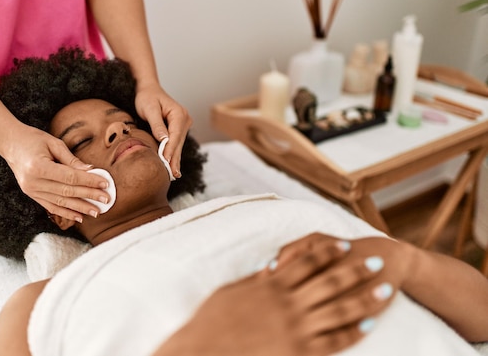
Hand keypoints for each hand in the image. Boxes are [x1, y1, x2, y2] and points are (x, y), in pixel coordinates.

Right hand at [1, 123, 111, 222]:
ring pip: (60, 202)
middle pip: (67, 192)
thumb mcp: (53, 143)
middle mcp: (33, 182)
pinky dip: (66, 212)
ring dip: (80, 208)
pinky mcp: (31, 194)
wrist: (9, 143)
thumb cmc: (33, 139)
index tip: (105, 184)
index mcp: (38, 167)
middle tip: (106, 200)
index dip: (89, 181)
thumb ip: (72, 159)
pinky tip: (79, 217)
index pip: (70, 177)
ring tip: (96, 212)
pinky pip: (51, 206)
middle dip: (89, 196)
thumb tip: (91, 171)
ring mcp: (31, 190)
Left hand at [134, 83, 191, 178]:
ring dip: (175, 159)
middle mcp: (184, 119)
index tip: (166, 162)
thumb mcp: (149, 109)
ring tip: (173, 174)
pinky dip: (173, 154)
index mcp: (179, 114)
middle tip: (172, 175)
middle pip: (179, 142)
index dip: (170, 150)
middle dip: (174, 158)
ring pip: (178, 145)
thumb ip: (156, 124)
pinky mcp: (178, 129)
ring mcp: (182, 125)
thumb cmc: (147, 97)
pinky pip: (176, 143)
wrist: (148, 89)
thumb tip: (164, 139)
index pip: (175, 135)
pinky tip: (172, 166)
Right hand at [154, 235, 394, 355]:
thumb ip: (256, 278)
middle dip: (356, 270)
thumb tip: (273, 265)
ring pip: (338, 309)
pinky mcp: (298, 352)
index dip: (328, 251)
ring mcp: (295, 329)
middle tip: (378, 262)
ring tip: (385, 290)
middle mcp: (287, 304)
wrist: (204, 349)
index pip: (307, 261)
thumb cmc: (212, 319)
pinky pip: (333, 342)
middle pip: (330, 281)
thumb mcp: (232, 290)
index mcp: (271, 285)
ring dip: (364, 298)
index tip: (345, 244)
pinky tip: (369, 325)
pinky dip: (352, 332)